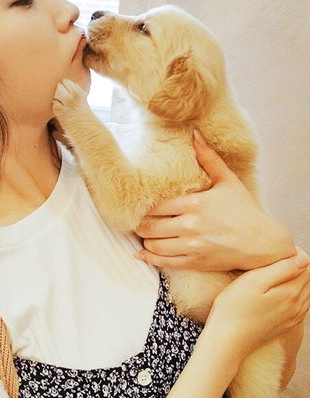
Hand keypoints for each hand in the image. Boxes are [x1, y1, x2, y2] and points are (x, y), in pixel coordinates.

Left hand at [135, 132, 295, 270]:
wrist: (261, 241)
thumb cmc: (243, 210)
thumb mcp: (227, 180)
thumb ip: (208, 158)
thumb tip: (194, 134)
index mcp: (195, 203)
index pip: (155, 206)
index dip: (143, 207)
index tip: (138, 206)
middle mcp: (190, 225)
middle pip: (149, 227)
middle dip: (139, 225)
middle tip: (137, 221)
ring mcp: (192, 245)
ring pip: (154, 245)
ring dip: (145, 241)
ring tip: (144, 235)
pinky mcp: (195, 262)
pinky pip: (164, 262)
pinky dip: (150, 258)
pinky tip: (143, 253)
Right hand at [204, 251, 309, 361]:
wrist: (227, 341)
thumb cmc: (234, 308)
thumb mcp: (254, 281)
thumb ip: (281, 269)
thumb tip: (302, 259)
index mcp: (291, 293)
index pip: (306, 267)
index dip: (295, 255)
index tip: (279, 250)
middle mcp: (296, 306)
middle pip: (308, 280)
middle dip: (298, 267)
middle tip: (278, 259)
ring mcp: (291, 318)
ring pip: (306, 294)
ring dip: (298, 281)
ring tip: (280, 272)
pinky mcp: (284, 326)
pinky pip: (301, 307)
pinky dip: (297, 295)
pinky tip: (284, 292)